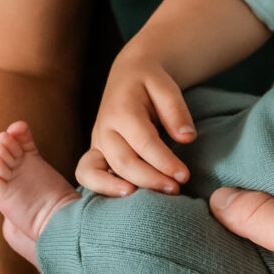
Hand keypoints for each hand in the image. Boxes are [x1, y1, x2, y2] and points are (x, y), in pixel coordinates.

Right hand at [75, 50, 195, 196]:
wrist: (128, 74)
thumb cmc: (151, 81)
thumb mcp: (166, 86)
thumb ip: (176, 111)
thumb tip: (187, 138)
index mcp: (122, 109)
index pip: (143, 142)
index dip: (164, 161)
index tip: (184, 175)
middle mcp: (104, 128)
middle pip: (122, 161)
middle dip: (150, 179)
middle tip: (176, 190)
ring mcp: (96, 142)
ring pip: (98, 172)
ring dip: (124, 189)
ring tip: (152, 200)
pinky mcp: (95, 152)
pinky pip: (87, 175)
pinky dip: (101, 189)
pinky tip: (127, 200)